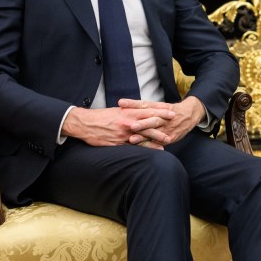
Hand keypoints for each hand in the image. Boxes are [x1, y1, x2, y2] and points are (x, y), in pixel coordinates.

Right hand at [62, 103, 178, 148]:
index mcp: (127, 112)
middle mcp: (127, 122)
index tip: (171, 111)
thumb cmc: (101, 117)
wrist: (85, 124)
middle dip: (162, 123)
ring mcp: (124, 133)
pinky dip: (145, 147)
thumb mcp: (116, 111)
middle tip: (175, 123)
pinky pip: (134, 146)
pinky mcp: (119, 142)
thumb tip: (140, 112)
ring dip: (156, 137)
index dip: (160, 111)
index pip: (147, 110)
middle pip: (148, 122)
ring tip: (168, 140)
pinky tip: (153, 150)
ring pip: (143, 135)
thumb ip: (129, 112)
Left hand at [118, 97, 204, 145]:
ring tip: (132, 139)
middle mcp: (164, 117)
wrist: (190, 114)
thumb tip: (124, 107)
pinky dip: (151, 145)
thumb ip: (145, 107)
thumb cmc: (170, 110)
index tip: (121, 103)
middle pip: (151, 119)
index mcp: (160, 107)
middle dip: (141, 123)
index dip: (133, 103)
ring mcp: (167, 128)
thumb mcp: (160, 105)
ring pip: (155, 132)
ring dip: (143, 137)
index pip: (145, 104)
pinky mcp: (171, 137)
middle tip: (130, 125)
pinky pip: (160, 142)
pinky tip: (143, 148)